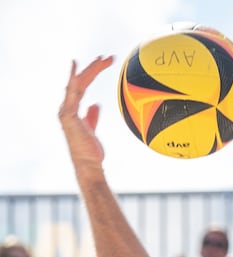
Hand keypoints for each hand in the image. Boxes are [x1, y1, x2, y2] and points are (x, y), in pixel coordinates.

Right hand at [58, 56, 113, 171]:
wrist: (88, 165)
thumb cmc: (91, 152)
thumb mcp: (93, 130)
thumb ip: (92, 116)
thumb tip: (95, 104)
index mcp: (72, 110)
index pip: (82, 87)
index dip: (91, 74)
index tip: (102, 63)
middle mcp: (66, 108)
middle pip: (80, 82)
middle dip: (93, 68)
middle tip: (107, 58)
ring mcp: (66, 110)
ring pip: (78, 84)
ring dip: (91, 71)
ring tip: (103, 60)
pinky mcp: (68, 115)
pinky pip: (72, 92)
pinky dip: (74, 78)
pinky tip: (76, 65)